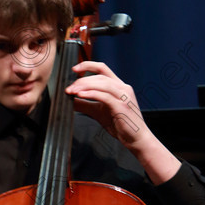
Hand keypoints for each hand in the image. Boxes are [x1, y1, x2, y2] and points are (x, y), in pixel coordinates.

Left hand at [66, 60, 180, 184]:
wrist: (135, 139)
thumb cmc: (120, 124)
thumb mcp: (98, 111)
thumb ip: (85, 104)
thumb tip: (70, 100)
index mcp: (118, 86)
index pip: (103, 69)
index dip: (88, 65)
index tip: (74, 69)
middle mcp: (123, 88)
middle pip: (100, 76)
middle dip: (82, 80)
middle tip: (69, 88)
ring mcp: (124, 96)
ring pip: (103, 83)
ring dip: (85, 86)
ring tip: (72, 91)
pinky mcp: (122, 106)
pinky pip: (105, 96)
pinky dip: (91, 94)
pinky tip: (81, 95)